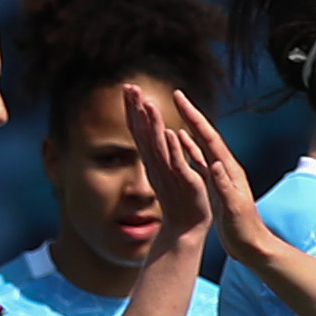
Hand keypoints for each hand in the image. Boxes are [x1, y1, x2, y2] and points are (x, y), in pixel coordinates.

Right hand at [127, 84, 211, 241]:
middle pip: (144, 133)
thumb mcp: (164, 171)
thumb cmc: (178, 201)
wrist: (186, 229)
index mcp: (155, 160)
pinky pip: (178, 165)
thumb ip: (157, 152)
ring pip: (159, 146)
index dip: (134, 110)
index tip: (128, 87)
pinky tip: (168, 133)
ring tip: (147, 104)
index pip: (141, 130)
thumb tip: (152, 132)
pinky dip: (173, 149)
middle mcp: (158, 165)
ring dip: (152, 124)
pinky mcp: (187, 184)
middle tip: (130, 86)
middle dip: (137, 110)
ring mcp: (171, 174)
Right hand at [172, 91, 272, 262]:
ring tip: (178, 111)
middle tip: (177, 95)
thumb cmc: (244, 230)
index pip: (209, 137)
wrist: (253, 246)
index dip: (194, 117)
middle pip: (206, 135)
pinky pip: (200, 159)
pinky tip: (181, 140)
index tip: (180, 99)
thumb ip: (224, 186)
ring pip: (202, 144)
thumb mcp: (233, 208)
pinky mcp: (216, 184)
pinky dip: (190, 147)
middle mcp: (225, 167)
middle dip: (191, 114)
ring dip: (190, 127)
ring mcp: (221, 175)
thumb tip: (215, 164)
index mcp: (229, 170)